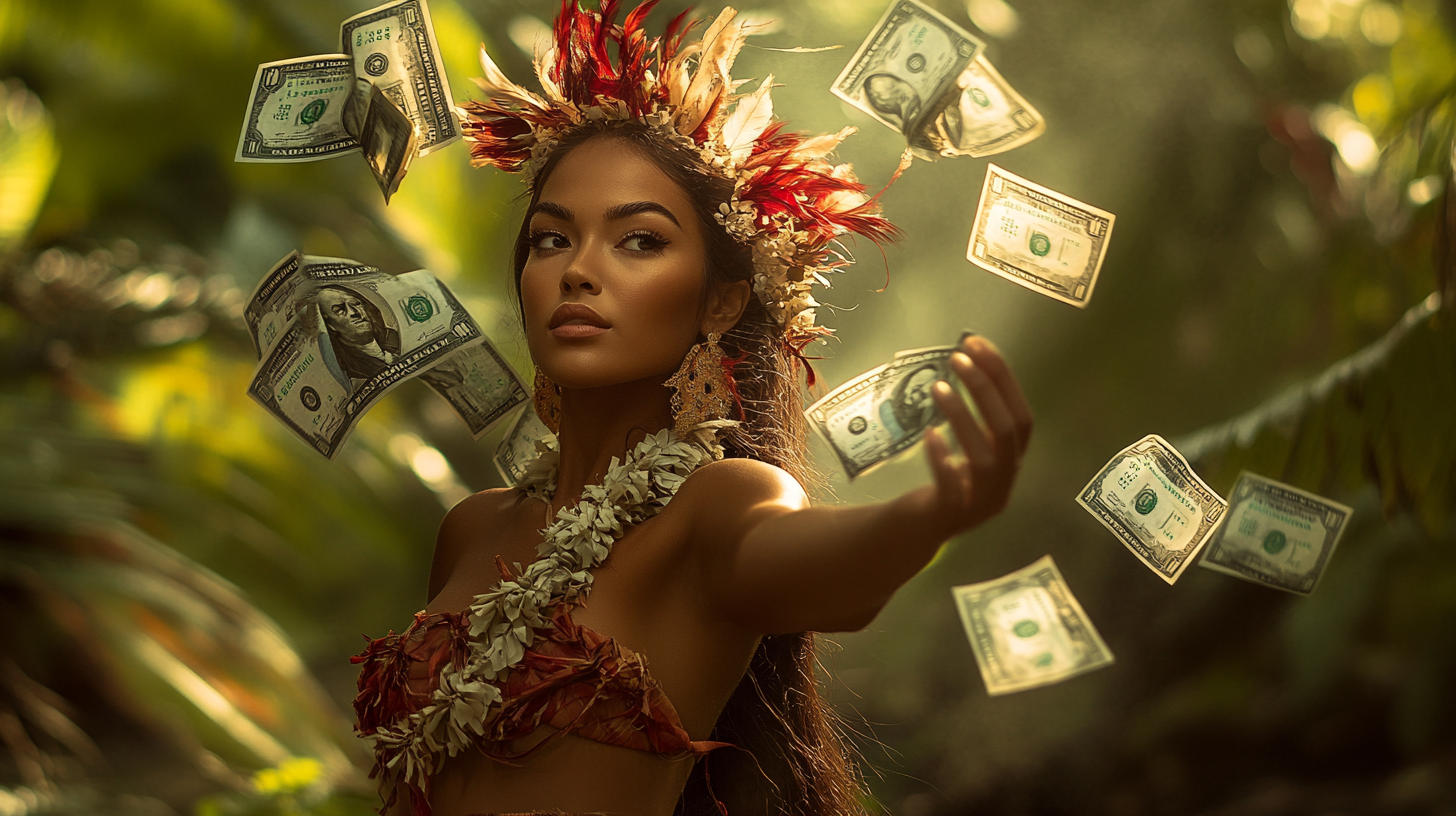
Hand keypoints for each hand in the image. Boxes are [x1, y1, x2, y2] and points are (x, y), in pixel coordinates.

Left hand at [916, 335, 1032, 537]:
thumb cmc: (945, 481)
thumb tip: (967, 360)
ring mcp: (979, 503)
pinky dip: (942, 458)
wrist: (918, 530)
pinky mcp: (951, 516)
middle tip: (957, 358)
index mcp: (1012, 463)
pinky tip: (930, 435)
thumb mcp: (968, 449)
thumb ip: (975, 418)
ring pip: (983, 458)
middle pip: (1007, 431)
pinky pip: (952, 488)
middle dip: (985, 389)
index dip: (1004, 378)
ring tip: (938, 387)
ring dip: (962, 417)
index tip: (977, 344)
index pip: (1021, 416)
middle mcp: (1004, 483)